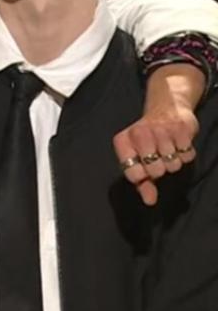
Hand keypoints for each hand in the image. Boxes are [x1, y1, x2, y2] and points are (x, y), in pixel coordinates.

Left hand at [115, 63, 201, 204]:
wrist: (166, 109)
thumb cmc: (148, 140)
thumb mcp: (139, 158)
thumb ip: (142, 183)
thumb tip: (150, 201)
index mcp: (123, 141)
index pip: (133, 173)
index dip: (143, 176)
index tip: (144, 169)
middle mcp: (139, 133)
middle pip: (156, 171)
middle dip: (160, 169)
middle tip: (159, 158)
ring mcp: (161, 129)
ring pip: (173, 164)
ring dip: (173, 162)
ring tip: (168, 150)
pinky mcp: (181, 127)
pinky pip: (187, 155)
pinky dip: (185, 154)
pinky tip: (178, 144)